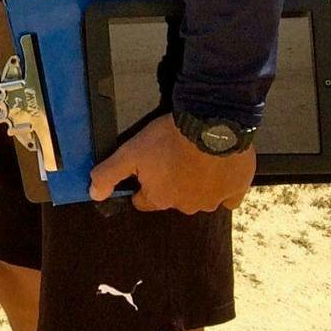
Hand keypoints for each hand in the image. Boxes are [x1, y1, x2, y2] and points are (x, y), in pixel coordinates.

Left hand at [88, 115, 255, 212]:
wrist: (211, 124)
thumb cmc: (168, 139)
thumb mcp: (129, 152)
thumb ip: (108, 174)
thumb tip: (93, 194)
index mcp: (160, 198)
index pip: (143, 200)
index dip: (142, 184)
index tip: (147, 168)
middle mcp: (186, 206)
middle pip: (172, 198)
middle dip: (170, 183)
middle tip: (171, 158)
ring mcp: (213, 200)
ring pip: (200, 197)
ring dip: (196, 184)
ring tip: (194, 159)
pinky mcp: (236, 190)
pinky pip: (228, 196)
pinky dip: (224, 187)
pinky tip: (219, 170)